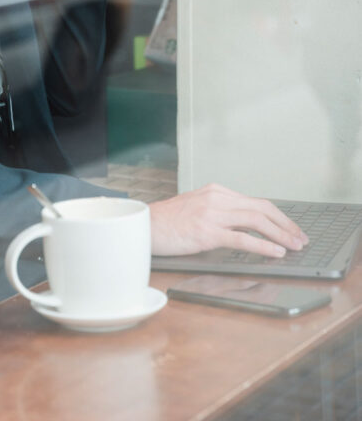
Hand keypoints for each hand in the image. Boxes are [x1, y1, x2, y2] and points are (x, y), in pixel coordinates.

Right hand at [149, 184, 308, 257]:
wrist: (143, 225)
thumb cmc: (167, 222)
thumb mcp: (196, 209)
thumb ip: (219, 213)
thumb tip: (244, 229)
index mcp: (216, 191)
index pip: (256, 201)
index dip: (279, 216)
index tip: (291, 229)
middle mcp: (216, 198)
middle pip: (262, 208)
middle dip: (286, 224)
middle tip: (300, 238)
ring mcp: (212, 214)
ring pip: (256, 220)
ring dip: (281, 234)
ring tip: (294, 246)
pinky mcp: (206, 232)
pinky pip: (242, 238)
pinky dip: (263, 246)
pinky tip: (275, 253)